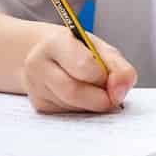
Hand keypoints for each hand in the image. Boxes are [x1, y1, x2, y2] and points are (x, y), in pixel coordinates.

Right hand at [20, 23, 136, 113]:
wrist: (49, 54)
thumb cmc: (80, 50)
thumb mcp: (102, 49)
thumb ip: (119, 68)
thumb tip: (120, 92)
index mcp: (56, 42)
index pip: (83, 65)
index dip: (104, 77)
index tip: (115, 80)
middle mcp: (38, 64)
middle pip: (73, 91)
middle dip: (100, 98)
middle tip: (112, 95)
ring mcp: (35, 86)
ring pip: (70, 106)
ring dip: (92, 105)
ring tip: (98, 92)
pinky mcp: (38, 104)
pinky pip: (67, 113)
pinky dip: (83, 109)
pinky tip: (85, 97)